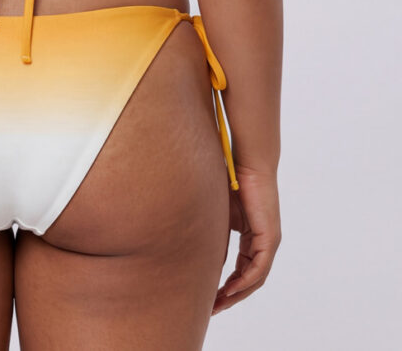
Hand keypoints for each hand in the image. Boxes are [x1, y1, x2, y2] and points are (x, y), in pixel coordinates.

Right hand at [212, 166, 280, 314]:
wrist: (249, 164)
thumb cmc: (233, 180)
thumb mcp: (220, 214)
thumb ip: (215, 235)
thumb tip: (202, 256)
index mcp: (253, 237)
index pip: (242, 269)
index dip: (227, 285)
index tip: (211, 296)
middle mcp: (265, 243)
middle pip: (250, 279)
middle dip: (231, 296)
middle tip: (213, 309)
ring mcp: (269, 241)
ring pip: (255, 278)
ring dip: (237, 294)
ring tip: (219, 304)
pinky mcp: (269, 237)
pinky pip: (259, 268)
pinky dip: (244, 281)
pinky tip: (230, 289)